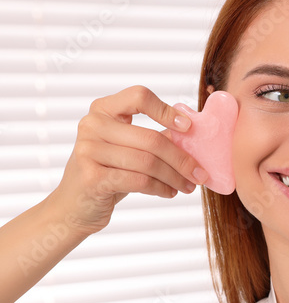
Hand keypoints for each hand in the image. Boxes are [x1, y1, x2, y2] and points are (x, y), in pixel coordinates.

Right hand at [51, 85, 207, 235]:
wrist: (74, 206)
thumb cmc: (109, 172)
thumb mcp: (130, 149)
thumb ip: (157, 137)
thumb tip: (196, 135)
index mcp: (103, 109)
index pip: (139, 97)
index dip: (166, 110)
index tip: (188, 128)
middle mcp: (92, 125)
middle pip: (151, 139)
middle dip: (182, 160)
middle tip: (200, 174)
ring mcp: (88, 150)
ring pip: (148, 162)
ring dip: (175, 178)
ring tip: (187, 187)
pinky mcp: (92, 177)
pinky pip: (139, 180)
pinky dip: (161, 188)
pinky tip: (169, 192)